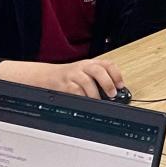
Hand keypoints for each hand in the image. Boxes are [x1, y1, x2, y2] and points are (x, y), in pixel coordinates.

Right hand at [0, 58, 125, 98]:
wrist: (44, 77)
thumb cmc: (68, 78)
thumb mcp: (83, 74)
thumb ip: (97, 80)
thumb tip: (114, 93)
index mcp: (89, 64)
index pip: (107, 64)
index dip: (116, 74)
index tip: (121, 85)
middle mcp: (82, 67)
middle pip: (98, 71)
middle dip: (107, 83)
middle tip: (112, 94)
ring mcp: (72, 75)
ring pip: (87, 82)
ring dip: (95, 94)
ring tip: (98, 101)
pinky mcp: (64, 85)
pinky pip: (75, 92)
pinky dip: (82, 98)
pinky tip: (85, 102)